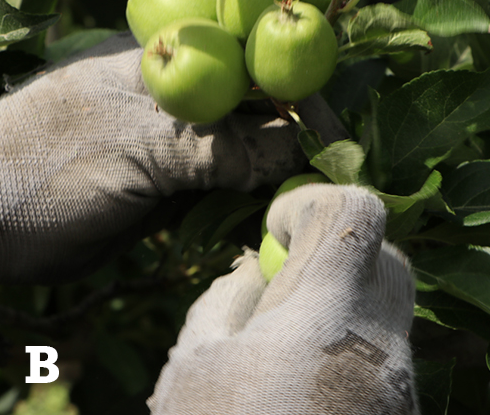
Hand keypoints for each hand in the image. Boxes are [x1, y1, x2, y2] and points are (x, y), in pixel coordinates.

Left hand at [0, 32, 346, 287]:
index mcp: (159, 67)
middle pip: (246, 112)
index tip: (329, 130)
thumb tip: (295, 146)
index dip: (290, 92)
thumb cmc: (46, 165)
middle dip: (288, 139)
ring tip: (311, 203)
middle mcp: (167, 104)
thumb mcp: (139, 146)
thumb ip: (217, 146)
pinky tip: (271, 221)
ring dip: (271, 180)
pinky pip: (217, 196)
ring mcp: (164, 150)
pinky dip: (245, 209)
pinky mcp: (160, 195)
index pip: (243, 65)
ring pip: (236, 158)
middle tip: (333, 174)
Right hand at [147, 184, 416, 413]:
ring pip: (387, 308)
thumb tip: (251, 272)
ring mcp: (398, 382)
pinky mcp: (399, 413)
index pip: (355, 211)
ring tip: (278, 344)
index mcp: (327, 313)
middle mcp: (381, 341)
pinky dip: (345, 345)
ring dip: (338, 302)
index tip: (275, 231)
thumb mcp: (197, 365)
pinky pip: (382, 353)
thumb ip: (225, 302)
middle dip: (334, 250)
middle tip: (279, 285)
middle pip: (385, 256)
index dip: (311, 203)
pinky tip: (297, 383)